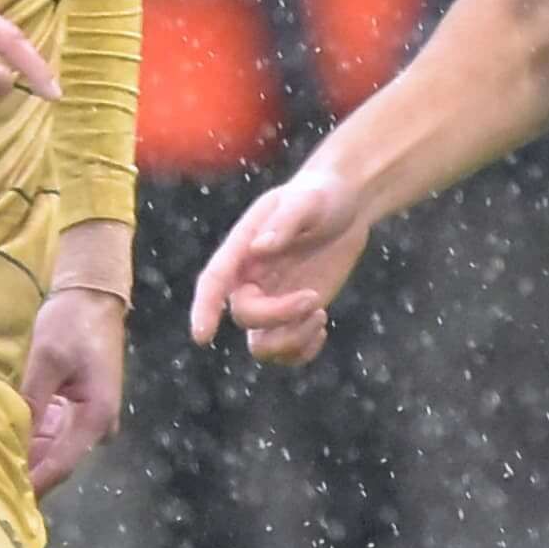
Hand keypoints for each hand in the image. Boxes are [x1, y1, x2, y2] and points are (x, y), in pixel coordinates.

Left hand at [23, 281, 126, 489]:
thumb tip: (11, 439)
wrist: (92, 298)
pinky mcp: (74, 410)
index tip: (2, 499)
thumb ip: (31, 401)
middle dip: (25, 473)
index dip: (32, 484)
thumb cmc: (73, 324)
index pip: (60, 465)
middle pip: (56, 462)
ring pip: (50, 450)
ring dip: (24, 457)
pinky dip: (27, 439)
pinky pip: (49, 434)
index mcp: (95, 418)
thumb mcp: (47, 359)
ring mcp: (85, 420)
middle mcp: (95, 426)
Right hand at [189, 166, 370, 365]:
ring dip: (291, 341)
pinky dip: (303, 350)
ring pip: (262, 345)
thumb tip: (260, 248)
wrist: (345, 205)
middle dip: (279, 316)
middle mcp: (249, 280)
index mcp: (242, 249)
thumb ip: (284, 221)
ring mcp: (271, 301)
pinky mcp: (294, 315)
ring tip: (319, 314)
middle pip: (245, 316)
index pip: (214, 281)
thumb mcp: (307, 200)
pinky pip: (286, 351)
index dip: (204, 309)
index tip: (203, 336)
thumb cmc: (321, 196)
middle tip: (315, 298)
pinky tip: (322, 323)